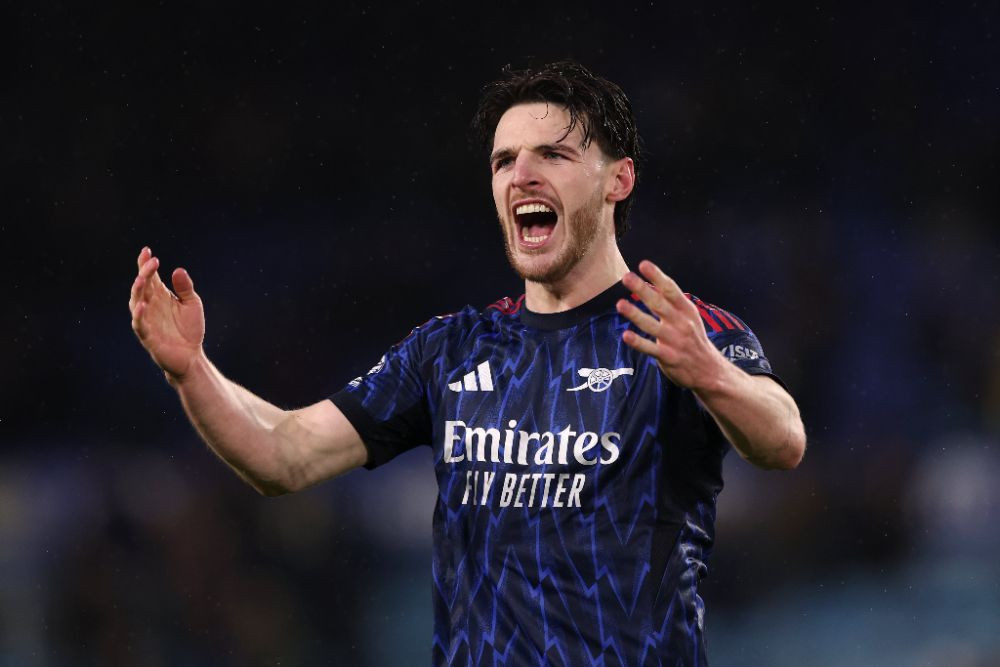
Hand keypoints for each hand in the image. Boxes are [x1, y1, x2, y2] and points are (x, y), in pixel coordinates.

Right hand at [129, 247, 204, 380]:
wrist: (191, 356)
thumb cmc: (189, 329)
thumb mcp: (192, 304)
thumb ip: (185, 288)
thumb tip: (178, 270)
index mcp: (159, 296)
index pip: (149, 277)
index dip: (145, 264)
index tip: (147, 251)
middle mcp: (150, 306)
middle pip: (142, 286)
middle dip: (144, 273)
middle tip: (152, 262)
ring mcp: (147, 320)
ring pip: (135, 302)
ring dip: (137, 290)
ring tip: (141, 278)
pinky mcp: (148, 336)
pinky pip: (139, 324)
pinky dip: (138, 315)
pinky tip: (142, 305)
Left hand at [616, 260, 726, 391]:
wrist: (709, 370)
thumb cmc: (694, 339)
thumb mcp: (689, 317)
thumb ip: (672, 302)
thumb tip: (652, 282)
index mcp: (686, 310)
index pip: (670, 290)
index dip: (657, 276)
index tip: (643, 264)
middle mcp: (681, 323)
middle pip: (659, 303)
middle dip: (642, 289)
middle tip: (627, 277)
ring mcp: (675, 340)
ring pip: (652, 325)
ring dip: (636, 314)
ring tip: (620, 304)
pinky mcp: (669, 357)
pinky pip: (651, 348)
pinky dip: (639, 342)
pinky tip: (626, 336)